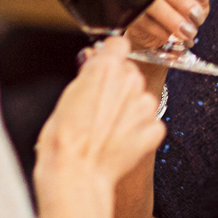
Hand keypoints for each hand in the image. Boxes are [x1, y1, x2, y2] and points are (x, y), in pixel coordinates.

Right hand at [34, 38, 164, 217]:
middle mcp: (130, 81)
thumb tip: (94, 65)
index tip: (105, 64)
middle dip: (119, 86)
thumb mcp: (67, 96)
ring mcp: (144, 106)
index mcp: (106, 67)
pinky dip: (139, 131)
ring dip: (130, 109)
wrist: (76, 174)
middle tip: (100, 107)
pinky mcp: (154, 129)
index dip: (111, 55)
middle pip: (131, 72)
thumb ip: (88, 75)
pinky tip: (120, 141)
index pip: (119, 43)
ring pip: (142, 98)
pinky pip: (151, 123)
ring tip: (108, 128)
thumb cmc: (64, 139)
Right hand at [124, 0, 209, 54]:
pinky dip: (159, 29)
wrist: (151, 29)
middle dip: (182, 0)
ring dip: (172, 18)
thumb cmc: (174, 4)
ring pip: (151, 1)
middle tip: (197, 16)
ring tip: (188, 31)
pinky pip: (142, 19)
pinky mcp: (124, 10)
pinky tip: (171, 35)